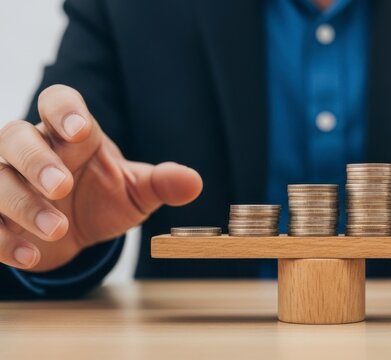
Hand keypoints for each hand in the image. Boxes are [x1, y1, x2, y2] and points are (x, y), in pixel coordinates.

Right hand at [0, 85, 202, 271]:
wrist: (77, 232)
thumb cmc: (105, 196)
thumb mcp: (137, 191)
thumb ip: (162, 183)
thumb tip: (193, 182)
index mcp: (71, 133)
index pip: (57, 102)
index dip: (63, 109)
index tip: (78, 127)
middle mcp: (32, 149)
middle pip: (15, 136)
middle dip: (36, 160)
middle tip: (61, 185)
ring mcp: (6, 179)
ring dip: (23, 203)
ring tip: (58, 229)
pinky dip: (4, 239)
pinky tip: (31, 255)